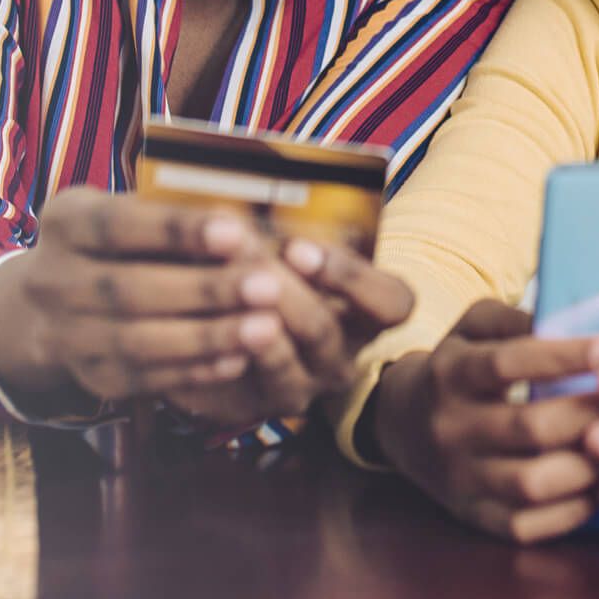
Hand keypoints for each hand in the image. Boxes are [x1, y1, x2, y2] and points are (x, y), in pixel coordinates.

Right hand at [0, 187, 291, 414]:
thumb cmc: (107, 246)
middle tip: (268, 286)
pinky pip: (145, 379)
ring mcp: (67, 334)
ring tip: (266, 329)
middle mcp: (53, 279)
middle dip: (204, 290)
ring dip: (207, 337)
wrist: (43, 307)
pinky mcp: (90, 376)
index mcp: (64, 223)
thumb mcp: (118, 214)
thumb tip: (240, 226)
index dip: (175, 231)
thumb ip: (165, 219)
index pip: (117, 225)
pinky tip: (239, 360)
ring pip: (138, 341)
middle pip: (130, 289)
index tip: (235, 232)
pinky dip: (194, 371)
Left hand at [156, 237, 411, 427]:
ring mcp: (305, 385)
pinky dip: (229, 348)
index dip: (350, 276)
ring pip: (287, 356)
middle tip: (238, 254)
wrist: (219, 331)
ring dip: (251, 318)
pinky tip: (207, 323)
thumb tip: (253, 194)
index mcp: (366, 313)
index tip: (297, 247)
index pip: (391, 302)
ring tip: (221, 285)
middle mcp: (342, 354)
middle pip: (324, 327)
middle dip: (279, 288)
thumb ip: (286, 230)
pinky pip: (248, 381)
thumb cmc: (264, 274)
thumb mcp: (285, 248)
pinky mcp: (262, 405)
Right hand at [364, 299, 598, 542]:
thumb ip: (515, 318)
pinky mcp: (474, 515)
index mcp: (450, 373)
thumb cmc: (457, 366)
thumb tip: (573, 321)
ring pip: (534, 483)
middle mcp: (450, 428)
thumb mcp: (472, 327)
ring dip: (595, 464)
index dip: (563, 356)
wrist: (399, 423)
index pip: (507, 363)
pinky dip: (578, 507)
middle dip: (595, 413)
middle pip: (531, 427)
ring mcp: (460, 478)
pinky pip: (531, 525)